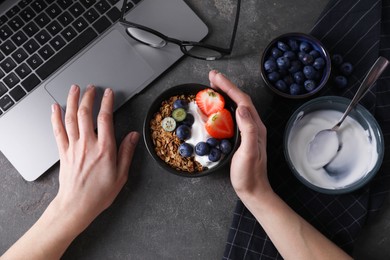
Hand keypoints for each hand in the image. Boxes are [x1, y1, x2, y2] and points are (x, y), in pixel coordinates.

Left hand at [51, 85, 139, 230]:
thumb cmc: (99, 193)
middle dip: (89, 97)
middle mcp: (88, 144)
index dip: (107, 102)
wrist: (77, 205)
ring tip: (75, 89)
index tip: (109, 93)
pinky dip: (55, 117)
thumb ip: (126, 152)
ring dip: (73, 101)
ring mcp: (73, 147)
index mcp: (104, 148)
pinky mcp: (63, 152)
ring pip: (71, 118)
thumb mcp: (121, 174)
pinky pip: (58, 131)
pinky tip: (55, 108)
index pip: (105, 118)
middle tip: (91, 87)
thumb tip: (133, 136)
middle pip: (86, 113)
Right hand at [209, 71, 271, 198]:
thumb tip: (240, 108)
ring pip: (235, 107)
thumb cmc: (249, 174)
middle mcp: (253, 125)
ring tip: (212, 87)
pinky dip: (223, 108)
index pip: (242, 101)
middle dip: (226, 86)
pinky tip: (215, 109)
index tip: (215, 77)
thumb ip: (248, 129)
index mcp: (255, 126)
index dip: (229, 87)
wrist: (253, 190)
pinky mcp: (241, 137)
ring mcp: (247, 131)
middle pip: (239, 100)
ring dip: (224, 95)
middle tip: (211, 78)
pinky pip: (232, 117)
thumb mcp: (249, 152)